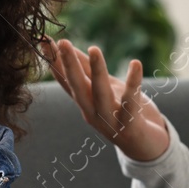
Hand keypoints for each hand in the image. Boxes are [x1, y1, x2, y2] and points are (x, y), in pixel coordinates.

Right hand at [42, 37, 170, 161]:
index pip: (65, 80)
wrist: (145, 147)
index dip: (54, 61)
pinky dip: (133, 83)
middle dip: (69, 64)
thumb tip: (65, 46)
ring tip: (94, 48)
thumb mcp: (104, 88)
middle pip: (78, 87)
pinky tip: (135, 63)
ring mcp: (110, 120)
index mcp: (84, 103)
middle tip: (62, 42)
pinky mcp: (130, 123)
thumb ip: (86, 70)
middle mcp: (92, 112)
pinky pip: (131, 101)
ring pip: (101, 93)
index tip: (43, 40)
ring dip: (97, 71)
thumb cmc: (123, 113)